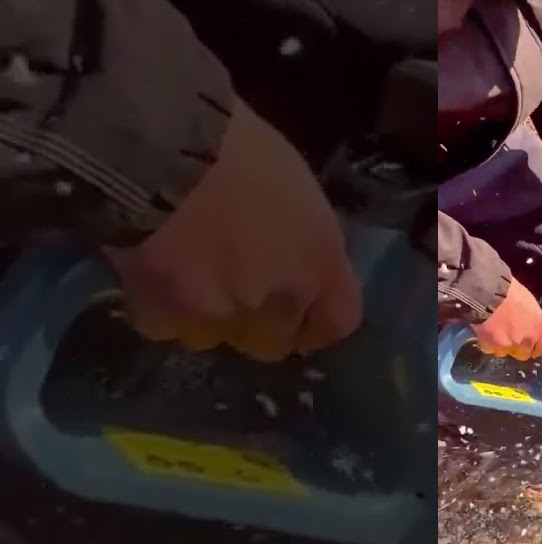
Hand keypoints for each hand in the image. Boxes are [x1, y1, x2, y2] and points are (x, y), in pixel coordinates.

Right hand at [102, 98, 361, 361]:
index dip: (316, 324)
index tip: (300, 318)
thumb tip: (294, 257)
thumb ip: (304, 241)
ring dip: (203, 319)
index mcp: (320, 264)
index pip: (338, 323)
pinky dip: (156, 308)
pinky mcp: (166, 317)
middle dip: (255, 325)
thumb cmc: (239, 148)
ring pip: (215, 339)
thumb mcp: (298, 191)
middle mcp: (279, 300)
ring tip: (184, 280)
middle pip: (274, 343)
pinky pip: (164, 326)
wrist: (164, 149)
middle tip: (231, 292)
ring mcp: (223, 315)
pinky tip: (148, 274)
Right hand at [471, 279, 541, 360]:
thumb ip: (533, 321)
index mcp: (538, 328)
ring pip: (505, 353)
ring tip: (494, 333)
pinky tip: (484, 332)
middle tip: (509, 337)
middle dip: (517, 348)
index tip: (531, 346)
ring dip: (501, 346)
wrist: (489, 293)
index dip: (536, 348)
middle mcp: (526, 340)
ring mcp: (508, 345)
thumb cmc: (511, 291)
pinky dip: (487, 343)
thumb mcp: (530, 305)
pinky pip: (489, 349)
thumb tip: (530, 326)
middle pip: (524, 354)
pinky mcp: (491, 347)